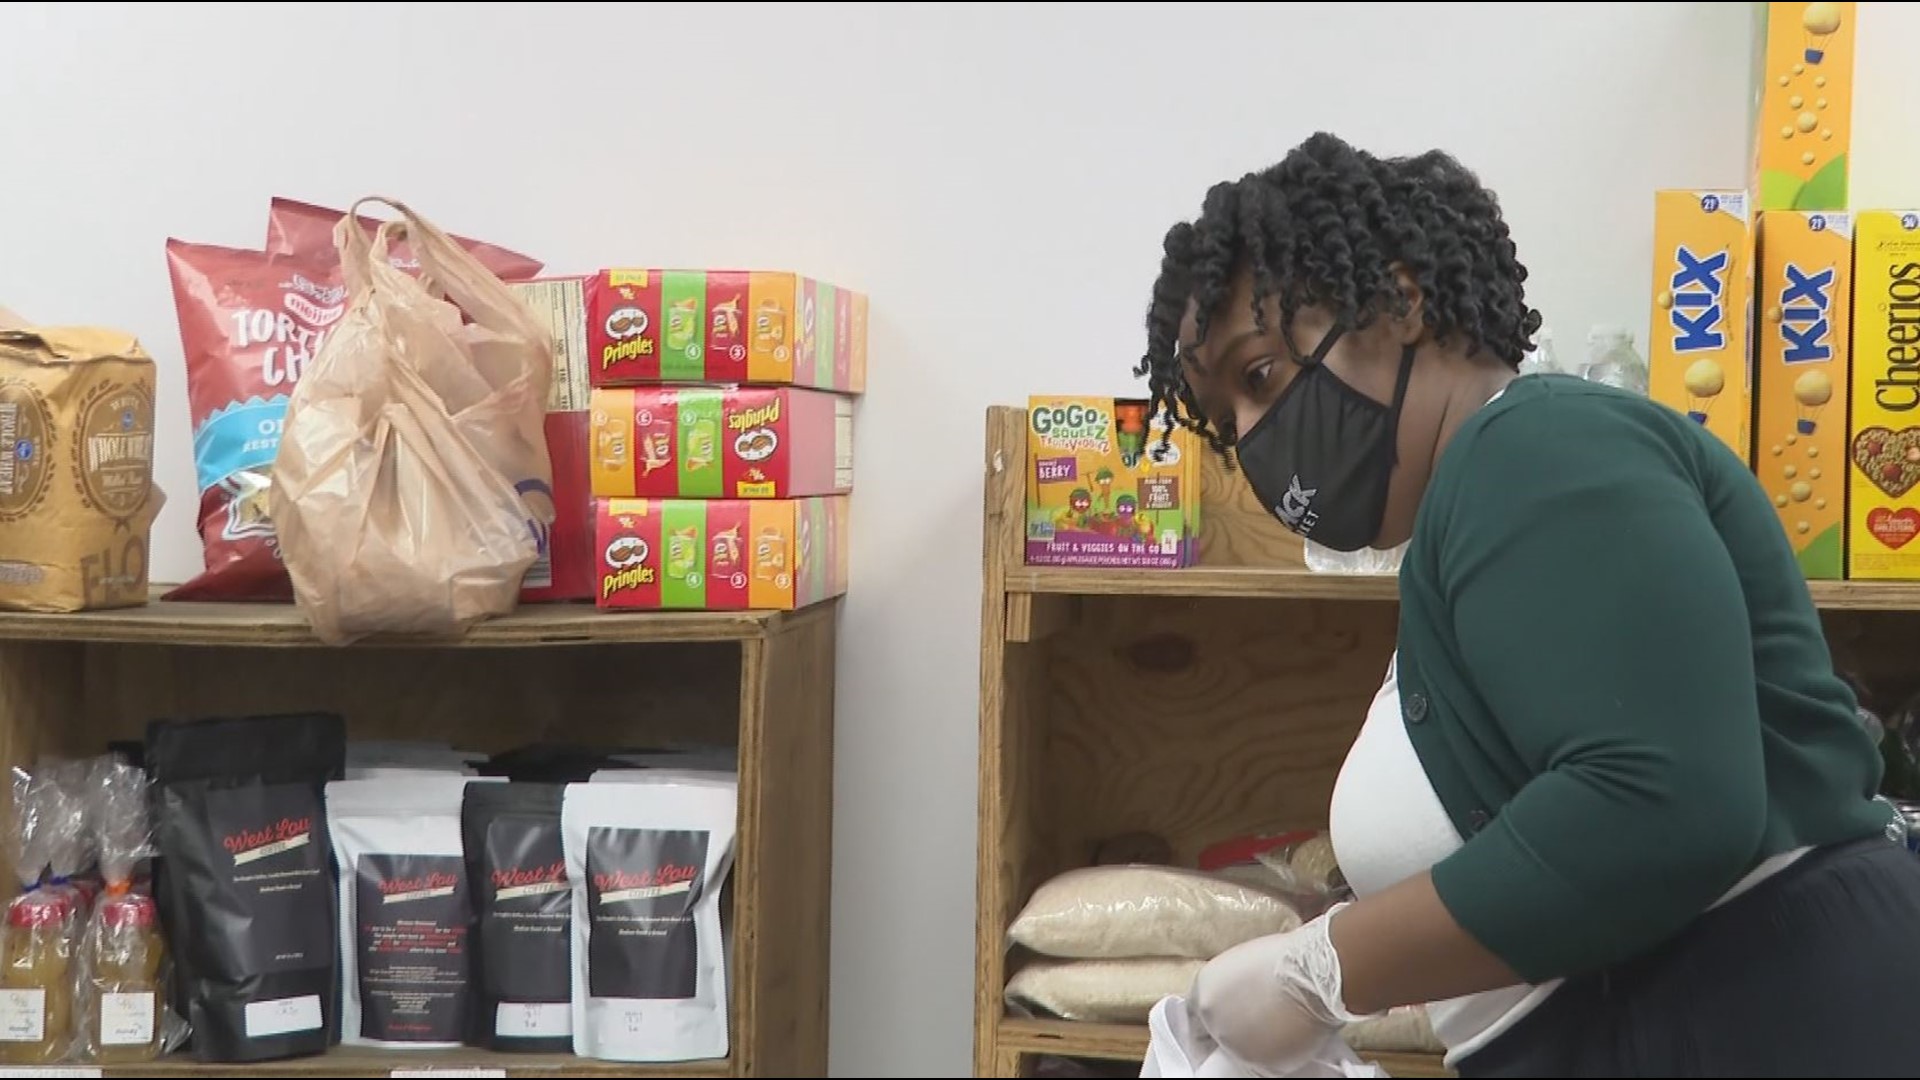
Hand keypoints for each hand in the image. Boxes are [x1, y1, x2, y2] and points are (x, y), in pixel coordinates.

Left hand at [1190, 904, 1370, 1074]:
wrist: (1314, 975)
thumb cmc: (1286, 958)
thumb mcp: (1243, 964)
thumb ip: (1231, 987)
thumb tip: (1239, 1000)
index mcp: (1204, 991)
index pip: (1196, 1017)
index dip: (1211, 1021)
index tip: (1222, 1024)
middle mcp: (1212, 1021)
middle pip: (1218, 1034)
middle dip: (1235, 1031)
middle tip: (1259, 1023)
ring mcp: (1235, 1045)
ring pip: (1243, 1051)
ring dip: (1256, 1043)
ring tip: (1280, 1024)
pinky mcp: (1261, 1065)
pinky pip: (1267, 1063)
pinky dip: (1278, 1053)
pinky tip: (1292, 1034)